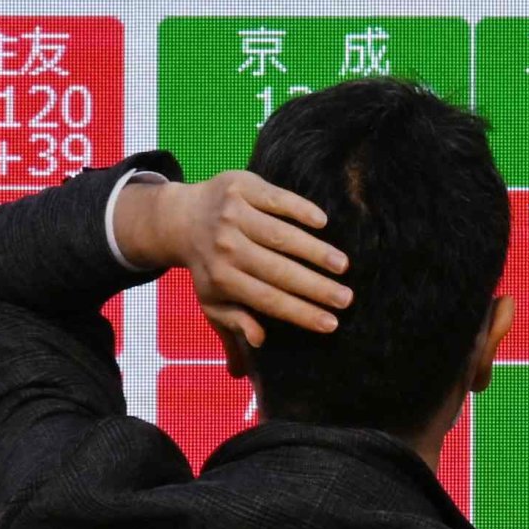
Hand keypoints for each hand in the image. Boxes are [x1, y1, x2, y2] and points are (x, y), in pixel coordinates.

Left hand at [120, 170, 348, 357]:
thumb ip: (233, 323)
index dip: (300, 312)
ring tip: (342, 265)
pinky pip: (275, 200)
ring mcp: (233, 215)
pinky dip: (299, 209)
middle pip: (278, 271)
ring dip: (314, 251)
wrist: (183, 218)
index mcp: (222, 279)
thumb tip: (259, 341)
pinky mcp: (240, 187)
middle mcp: (226, 248)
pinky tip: (322, 222)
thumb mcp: (212, 300)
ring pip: (280, 236)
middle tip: (346, 298)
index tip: (331, 323)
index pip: (268, 299)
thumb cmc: (208, 265)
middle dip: (316, 287)